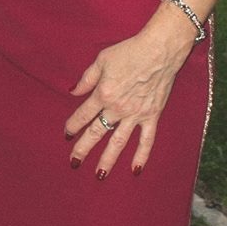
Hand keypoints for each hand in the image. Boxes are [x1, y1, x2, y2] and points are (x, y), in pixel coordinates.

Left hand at [65, 17, 193, 175]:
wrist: (159, 50)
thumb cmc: (129, 51)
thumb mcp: (102, 60)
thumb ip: (86, 79)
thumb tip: (72, 92)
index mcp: (103, 94)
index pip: (83, 115)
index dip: (73, 126)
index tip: (67, 134)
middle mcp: (117, 108)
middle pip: (97, 133)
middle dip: (84, 149)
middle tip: (74, 162)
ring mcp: (135, 114)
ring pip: (119, 142)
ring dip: (108, 160)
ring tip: (99, 175)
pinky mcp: (152, 116)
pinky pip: (146, 140)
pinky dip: (141, 155)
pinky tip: (135, 170)